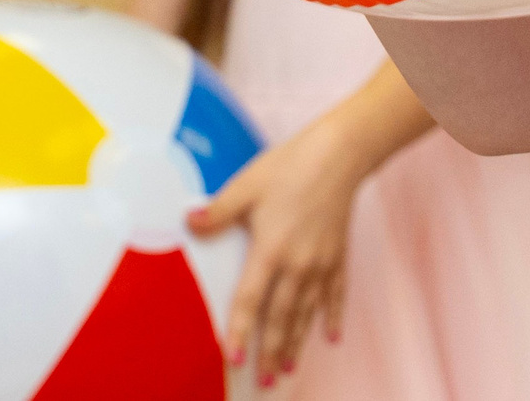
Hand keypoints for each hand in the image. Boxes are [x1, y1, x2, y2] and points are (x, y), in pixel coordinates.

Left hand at [189, 115, 372, 386]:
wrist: (342, 151)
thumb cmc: (291, 165)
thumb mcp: (246, 186)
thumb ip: (217, 211)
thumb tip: (187, 222)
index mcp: (271, 249)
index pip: (250, 300)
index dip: (239, 331)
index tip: (233, 360)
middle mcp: (298, 263)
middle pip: (282, 317)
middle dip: (271, 351)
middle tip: (265, 381)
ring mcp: (322, 261)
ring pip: (307, 311)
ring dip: (297, 342)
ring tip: (289, 369)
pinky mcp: (339, 253)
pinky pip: (336, 293)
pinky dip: (334, 316)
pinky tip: (331, 337)